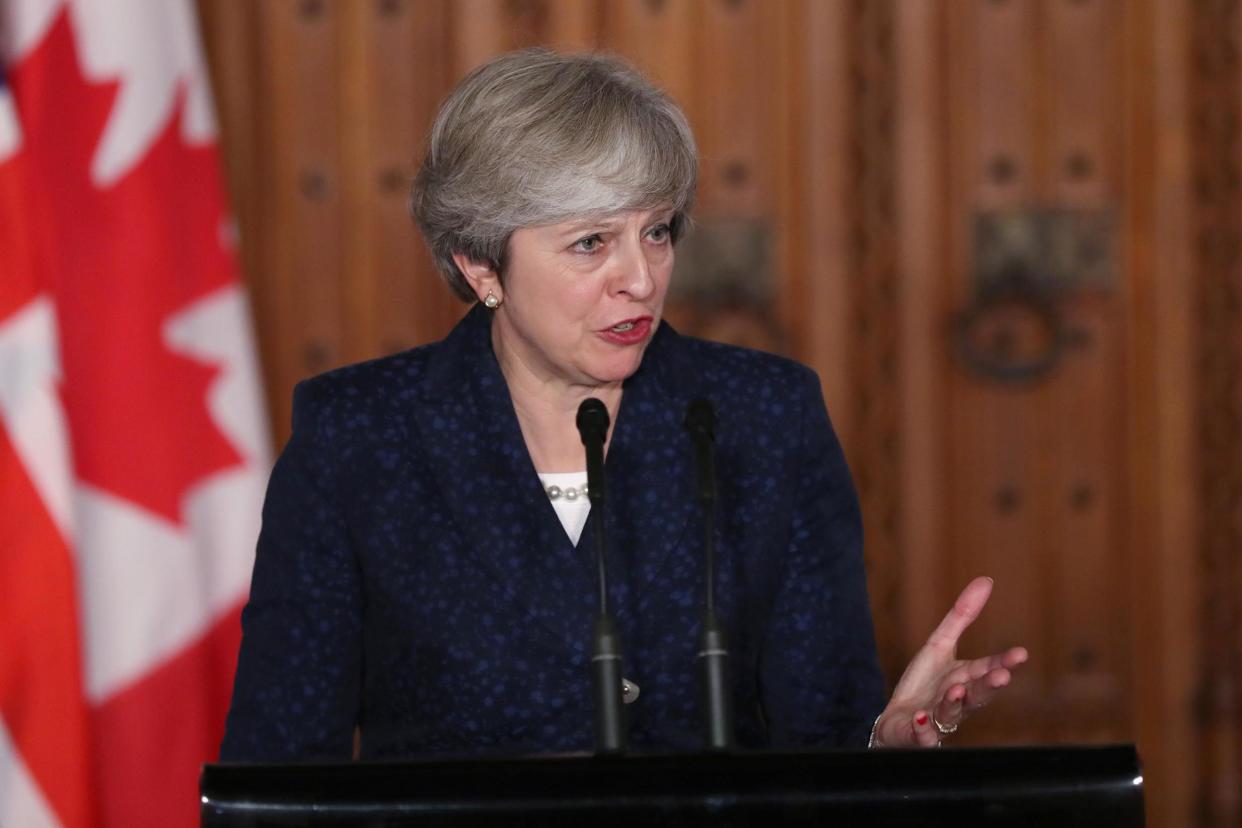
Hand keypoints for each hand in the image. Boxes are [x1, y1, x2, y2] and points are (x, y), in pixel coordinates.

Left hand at [871, 576, 1027, 747]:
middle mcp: (958, 701)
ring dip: (954, 703)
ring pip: (951, 713)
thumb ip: (962, 616)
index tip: (1020, 653)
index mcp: (966, 679)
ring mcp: (939, 720)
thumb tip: (986, 580)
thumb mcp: (939, 644)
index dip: (1003, 662)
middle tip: (1001, 676)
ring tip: (954, 690)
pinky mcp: (918, 736)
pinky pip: (922, 735)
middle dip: (988, 686)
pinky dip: (922, 729)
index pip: (988, 669)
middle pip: (977, 694)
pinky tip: (920, 718)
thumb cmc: (924, 683)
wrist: (897, 721)